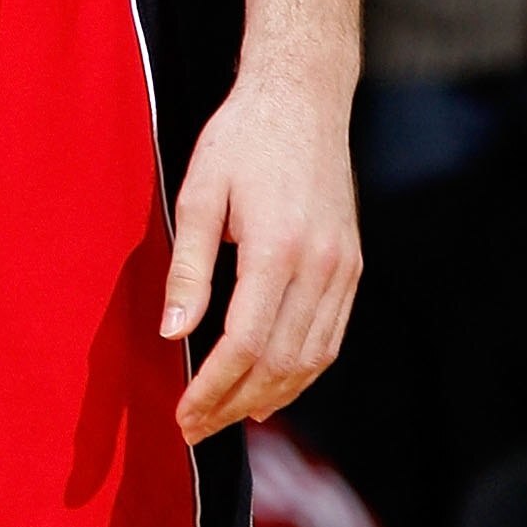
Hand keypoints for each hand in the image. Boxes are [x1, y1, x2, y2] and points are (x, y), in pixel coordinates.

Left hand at [160, 71, 358, 442]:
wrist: (302, 98)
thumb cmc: (241, 139)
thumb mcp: (199, 193)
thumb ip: (189, 268)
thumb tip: (174, 334)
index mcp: (277, 248)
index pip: (244, 344)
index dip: (213, 389)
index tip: (184, 415)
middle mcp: (320, 265)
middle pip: (279, 361)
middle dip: (235, 404)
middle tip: (196, 428)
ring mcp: (344, 268)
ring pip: (311, 358)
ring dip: (271, 396)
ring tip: (230, 416)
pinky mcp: (353, 266)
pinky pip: (331, 337)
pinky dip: (302, 371)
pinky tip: (274, 385)